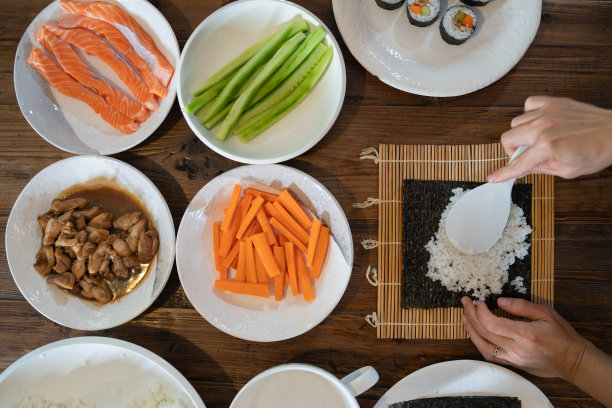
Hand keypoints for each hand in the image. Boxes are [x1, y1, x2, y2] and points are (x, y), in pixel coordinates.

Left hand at [461, 296, 586, 378]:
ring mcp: (513, 359)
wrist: (573, 361)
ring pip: (483, 346)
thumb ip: (522, 306)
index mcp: (525, 335)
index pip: (492, 324)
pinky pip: (490, 355)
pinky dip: (479, 343)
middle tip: (466, 302)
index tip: (478, 301)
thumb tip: (500, 301)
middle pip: (484, 333)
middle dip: (471, 315)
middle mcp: (516, 349)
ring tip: (465, 316)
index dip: (480, 311)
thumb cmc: (562, 336)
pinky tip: (475, 333)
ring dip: (471, 330)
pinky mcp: (513, 364)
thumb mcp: (546, 313)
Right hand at [488, 96, 611, 182]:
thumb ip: (540, 168)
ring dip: (522, 133)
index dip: (504, 173)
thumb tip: (523, 168)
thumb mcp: (566, 170)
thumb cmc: (597, 151)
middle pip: (508, 138)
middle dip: (513, 150)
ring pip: (516, 122)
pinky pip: (529, 104)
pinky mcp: (554, 102)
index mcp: (547, 147)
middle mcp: (543, 127)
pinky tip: (539, 121)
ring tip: (536, 138)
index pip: (517, 164)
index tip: (493, 177)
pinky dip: (530, 113)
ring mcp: (548, 112)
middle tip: (524, 155)